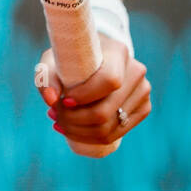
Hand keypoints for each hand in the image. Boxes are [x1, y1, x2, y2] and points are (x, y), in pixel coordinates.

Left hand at [35, 37, 150, 156]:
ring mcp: (143, 92)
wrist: (98, 58)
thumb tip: (50, 100)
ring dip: (79, 132)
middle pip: (105, 112)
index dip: (84, 96)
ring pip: (109, 128)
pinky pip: (116, 134)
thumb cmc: (73, 58)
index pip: (108, 81)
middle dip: (74, 120)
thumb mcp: (54, 60)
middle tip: (54, 115)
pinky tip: (74, 129)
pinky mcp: (143, 108)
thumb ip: (46, 76)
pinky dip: (91, 137)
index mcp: (118, 52)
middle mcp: (136, 72)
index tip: (64, 100)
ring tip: (60, 122)